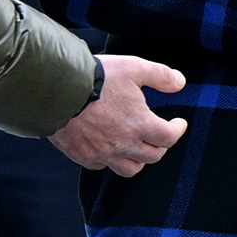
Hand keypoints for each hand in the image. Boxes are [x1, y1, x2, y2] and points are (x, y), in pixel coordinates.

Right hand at [55, 55, 190, 176]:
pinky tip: (109, 147)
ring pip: (129, 169)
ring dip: (138, 159)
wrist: (55, 89)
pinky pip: (102, 165)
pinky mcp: (83, 156)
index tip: (178, 123)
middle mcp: (123, 145)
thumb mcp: (133, 68)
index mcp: (140, 125)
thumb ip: (161, 76)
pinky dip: (110, 159)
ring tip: (137, 146)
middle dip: (160, 145)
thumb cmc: (96, 78)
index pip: (169, 138)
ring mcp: (102, 153)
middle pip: (152, 156)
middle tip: (159, 134)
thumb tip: (181, 82)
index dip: (178, 130)